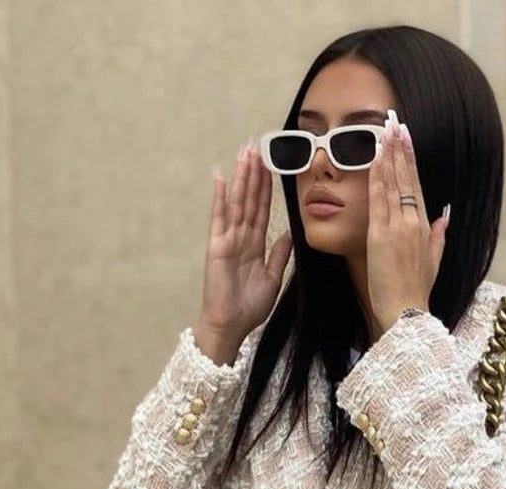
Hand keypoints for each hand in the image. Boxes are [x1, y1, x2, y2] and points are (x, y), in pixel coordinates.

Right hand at [199, 141, 293, 342]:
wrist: (232, 325)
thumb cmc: (249, 307)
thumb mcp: (272, 278)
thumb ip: (278, 255)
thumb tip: (288, 234)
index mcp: (254, 245)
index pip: (262, 209)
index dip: (266, 187)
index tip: (269, 164)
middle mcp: (240, 238)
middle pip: (249, 200)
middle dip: (253, 173)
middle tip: (255, 145)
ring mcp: (227, 240)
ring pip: (237, 203)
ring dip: (241, 178)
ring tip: (244, 153)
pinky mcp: (217, 247)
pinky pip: (219, 219)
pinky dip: (220, 199)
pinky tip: (221, 178)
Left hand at [367, 115, 449, 333]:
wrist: (406, 312)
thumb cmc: (416, 291)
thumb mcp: (433, 262)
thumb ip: (438, 237)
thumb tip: (445, 217)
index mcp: (424, 227)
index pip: (416, 185)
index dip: (411, 160)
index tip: (407, 138)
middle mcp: (413, 222)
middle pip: (406, 177)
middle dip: (400, 147)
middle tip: (395, 121)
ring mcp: (397, 226)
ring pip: (392, 182)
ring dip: (388, 153)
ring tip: (385, 129)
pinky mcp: (381, 234)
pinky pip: (379, 198)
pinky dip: (378, 175)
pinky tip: (376, 155)